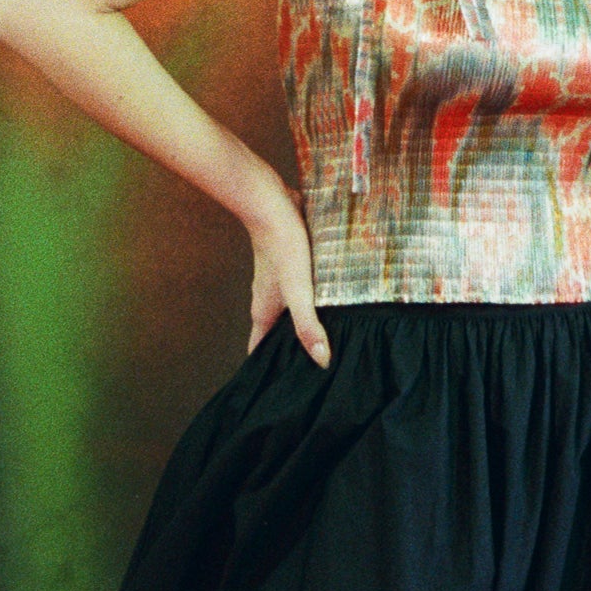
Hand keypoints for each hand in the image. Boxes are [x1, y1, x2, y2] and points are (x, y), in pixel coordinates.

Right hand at [246, 181, 330, 365]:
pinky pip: (299, 288)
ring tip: (328, 337)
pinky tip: (332, 300)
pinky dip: (311, 300)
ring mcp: (278, 281)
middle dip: (290, 349)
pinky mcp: (290, 263)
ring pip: (288, 310)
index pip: (259, 349)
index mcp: (263, 312)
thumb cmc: (283, 248)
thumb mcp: (299, 292)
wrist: (272, 204)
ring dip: (302, 323)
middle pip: (275, 332)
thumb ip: (308, 326)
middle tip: (312, 366)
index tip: (280, 386)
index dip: (267, 369)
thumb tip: (321, 361)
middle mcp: (267, 299)